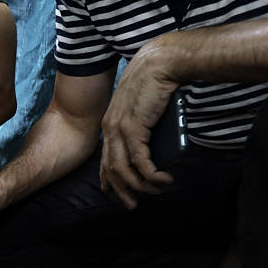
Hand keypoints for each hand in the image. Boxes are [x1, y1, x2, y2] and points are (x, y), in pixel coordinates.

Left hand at [98, 38, 177, 208]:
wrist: (161, 62)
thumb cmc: (157, 82)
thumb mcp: (144, 109)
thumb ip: (144, 126)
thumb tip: (155, 144)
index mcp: (110, 123)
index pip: (104, 157)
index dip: (107, 178)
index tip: (111, 192)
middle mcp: (110, 128)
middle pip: (111, 168)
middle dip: (122, 190)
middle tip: (133, 205)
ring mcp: (119, 129)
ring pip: (124, 169)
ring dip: (141, 185)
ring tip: (157, 191)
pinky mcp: (134, 128)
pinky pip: (140, 161)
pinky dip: (151, 175)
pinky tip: (162, 180)